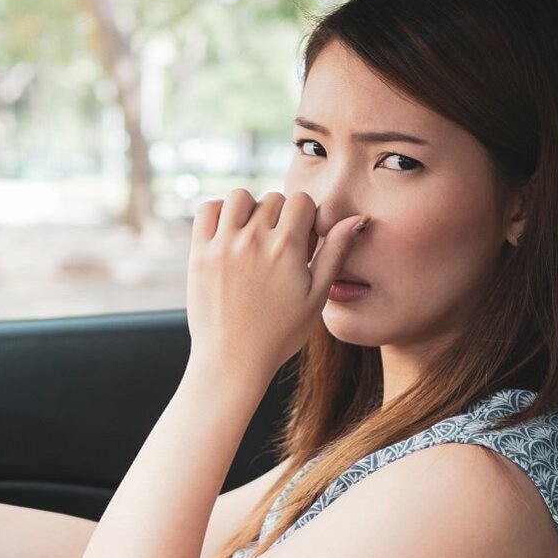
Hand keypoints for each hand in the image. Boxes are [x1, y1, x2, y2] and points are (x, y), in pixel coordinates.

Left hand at [186, 189, 367, 379]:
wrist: (232, 360)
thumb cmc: (279, 334)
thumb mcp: (316, 297)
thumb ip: (335, 253)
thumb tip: (358, 219)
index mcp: (286, 248)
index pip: (301, 201)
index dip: (306, 217)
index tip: (302, 240)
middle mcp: (253, 240)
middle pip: (272, 198)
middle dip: (280, 216)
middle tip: (279, 246)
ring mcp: (222, 245)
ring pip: (239, 197)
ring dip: (250, 208)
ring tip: (254, 234)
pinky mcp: (199, 253)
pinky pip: (206, 209)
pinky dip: (218, 212)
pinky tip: (229, 232)